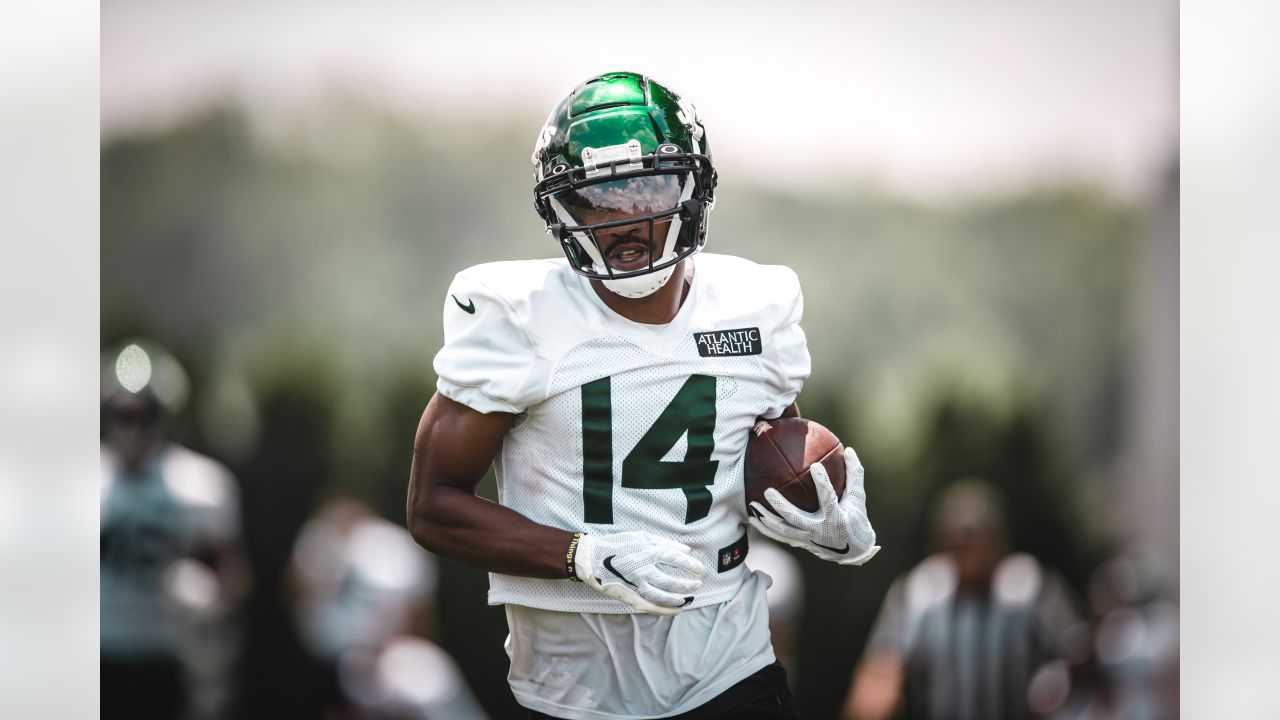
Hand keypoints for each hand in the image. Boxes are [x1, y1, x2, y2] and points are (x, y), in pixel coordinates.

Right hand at [573, 531, 705, 613]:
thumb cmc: (618, 544)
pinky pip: (650, 606)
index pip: (676, 560)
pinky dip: (665, 610)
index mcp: (648, 552)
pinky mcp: (629, 596)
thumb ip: (665, 543)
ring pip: (662, 597)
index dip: (691, 566)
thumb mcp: (642, 536)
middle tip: (698, 584)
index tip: (701, 570)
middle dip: (688, 584)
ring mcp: (636, 585)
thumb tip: (687, 550)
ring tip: (689, 598)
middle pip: (671, 581)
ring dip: (678, 599)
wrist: (592, 557)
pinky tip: (677, 610)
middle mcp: (643, 570)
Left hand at [747, 447, 879, 564]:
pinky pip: (779, 536)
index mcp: (836, 518)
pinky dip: (765, 529)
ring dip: (767, 519)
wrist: (854, 552)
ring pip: (783, 530)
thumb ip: (854, 474)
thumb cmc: (856, 518)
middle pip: (796, 519)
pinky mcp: (801, 543)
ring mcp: (808, 539)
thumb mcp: (858, 498)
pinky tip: (752, 518)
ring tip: (752, 505)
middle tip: (768, 491)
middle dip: (781, 506)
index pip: (828, 499)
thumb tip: (848, 450)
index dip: (822, 483)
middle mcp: (820, 530)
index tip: (815, 466)